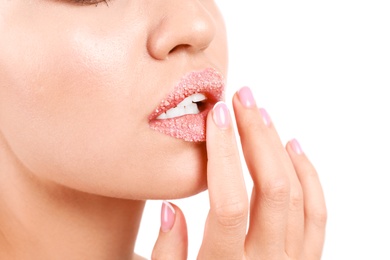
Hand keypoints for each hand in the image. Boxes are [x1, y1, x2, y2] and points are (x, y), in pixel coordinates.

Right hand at [152, 87, 326, 259]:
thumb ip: (169, 255)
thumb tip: (171, 209)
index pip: (227, 202)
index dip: (223, 154)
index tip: (216, 115)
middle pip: (271, 189)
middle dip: (255, 136)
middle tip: (241, 99)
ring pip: (297, 195)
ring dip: (278, 147)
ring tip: (260, 114)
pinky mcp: (307, 259)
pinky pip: (318, 214)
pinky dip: (309, 176)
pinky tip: (294, 147)